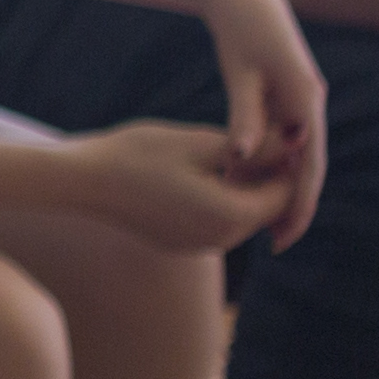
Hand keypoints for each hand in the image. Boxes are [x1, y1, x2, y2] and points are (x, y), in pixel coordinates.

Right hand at [68, 121, 294, 256]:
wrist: (84, 180)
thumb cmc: (140, 154)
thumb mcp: (201, 143)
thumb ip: (253, 149)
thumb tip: (294, 142)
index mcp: (228, 216)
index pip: (284, 195)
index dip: (288, 164)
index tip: (281, 132)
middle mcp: (218, 240)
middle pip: (266, 210)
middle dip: (271, 177)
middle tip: (264, 137)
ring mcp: (198, 245)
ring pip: (242, 216)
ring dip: (247, 187)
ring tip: (240, 149)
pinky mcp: (180, 242)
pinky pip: (216, 222)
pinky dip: (222, 198)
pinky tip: (210, 169)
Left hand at [199, 0, 327, 246]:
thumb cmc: (239, 31)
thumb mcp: (240, 74)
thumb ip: (245, 117)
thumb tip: (243, 159)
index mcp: (305, 98)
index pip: (309, 165)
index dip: (300, 205)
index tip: (285, 237)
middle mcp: (311, 102)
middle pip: (309, 166)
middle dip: (294, 204)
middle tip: (277, 243)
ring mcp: (303, 100)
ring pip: (297, 155)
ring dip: (281, 185)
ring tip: (263, 223)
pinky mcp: (291, 97)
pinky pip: (286, 141)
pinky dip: (272, 163)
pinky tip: (250, 183)